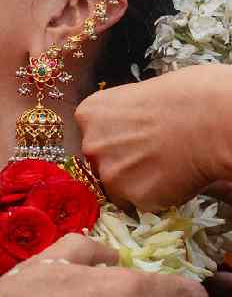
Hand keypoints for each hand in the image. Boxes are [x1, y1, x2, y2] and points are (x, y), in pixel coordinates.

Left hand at [77, 68, 231, 208]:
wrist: (208, 120)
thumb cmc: (184, 97)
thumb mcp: (137, 95)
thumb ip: (122, 118)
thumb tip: (129, 128)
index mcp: (89, 114)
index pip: (93, 137)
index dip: (116, 142)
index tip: (135, 141)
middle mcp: (91, 145)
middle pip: (100, 163)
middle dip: (122, 164)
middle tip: (152, 157)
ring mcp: (109, 173)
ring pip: (118, 187)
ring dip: (138, 182)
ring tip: (166, 166)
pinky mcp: (131, 197)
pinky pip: (141, 201)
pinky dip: (156, 195)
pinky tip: (173, 177)